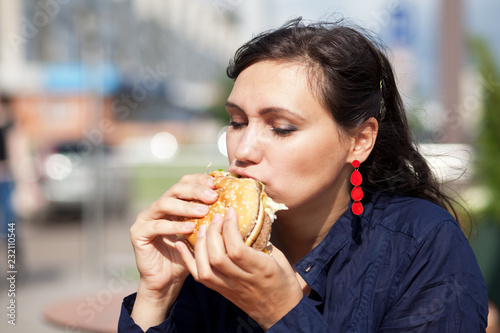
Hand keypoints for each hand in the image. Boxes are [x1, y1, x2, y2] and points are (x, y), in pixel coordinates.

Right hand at [129, 174, 217, 327]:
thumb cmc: (187, 257)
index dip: (198, 180)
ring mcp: (145, 218)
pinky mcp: (138, 233)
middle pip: (175, 189)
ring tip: (203, 212)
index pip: (184, 183)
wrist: (167, 281)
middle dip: (195, 191)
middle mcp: (157, 207)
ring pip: (165, 203)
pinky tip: (190, 228)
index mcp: (172, 203)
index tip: (215, 184)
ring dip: (186, 206)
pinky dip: (174, 225)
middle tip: (212, 196)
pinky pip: (157, 225)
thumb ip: (210, 218)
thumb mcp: (201, 234)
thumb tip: (232, 203)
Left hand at [176, 207, 303, 329]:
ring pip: (205, 269)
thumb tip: (250, 217)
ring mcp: (229, 288)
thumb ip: (263, 240)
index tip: (230, 211)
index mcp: (260, 270)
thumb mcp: (280, 258)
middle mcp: (242, 280)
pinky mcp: (221, 292)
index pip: (237, 249)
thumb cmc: (284, 282)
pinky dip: (188, 260)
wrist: (281, 313)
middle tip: (216, 216)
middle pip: (217, 258)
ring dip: (200, 245)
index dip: (229, 228)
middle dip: (212, 233)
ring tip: (203, 228)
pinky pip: (200, 278)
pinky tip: (182, 244)